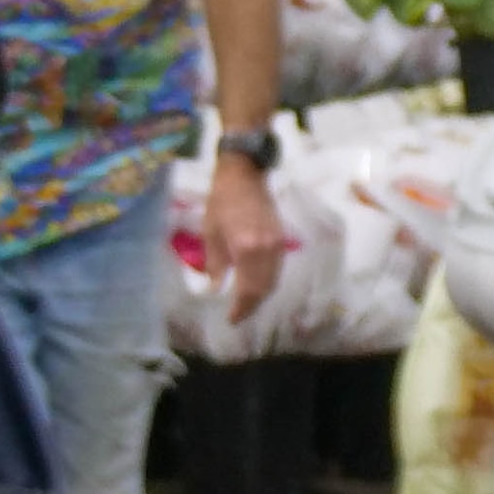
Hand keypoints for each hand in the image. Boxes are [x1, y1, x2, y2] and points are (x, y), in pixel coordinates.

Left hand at [203, 147, 289, 317]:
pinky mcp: (282, 238)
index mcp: (246, 248)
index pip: (247, 289)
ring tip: (247, 305)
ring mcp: (277, 244)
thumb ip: (215, 264)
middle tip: (239, 317)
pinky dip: (268, 282)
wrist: (244, 175)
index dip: (240, 308)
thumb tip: (215, 289)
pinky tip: (257, 286)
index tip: (231, 319)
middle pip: (264, 288)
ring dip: (261, 296)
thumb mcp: (211, 233)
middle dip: (251, 306)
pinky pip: (277, 268)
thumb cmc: (221, 201)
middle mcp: (266, 249)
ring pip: (274, 280)